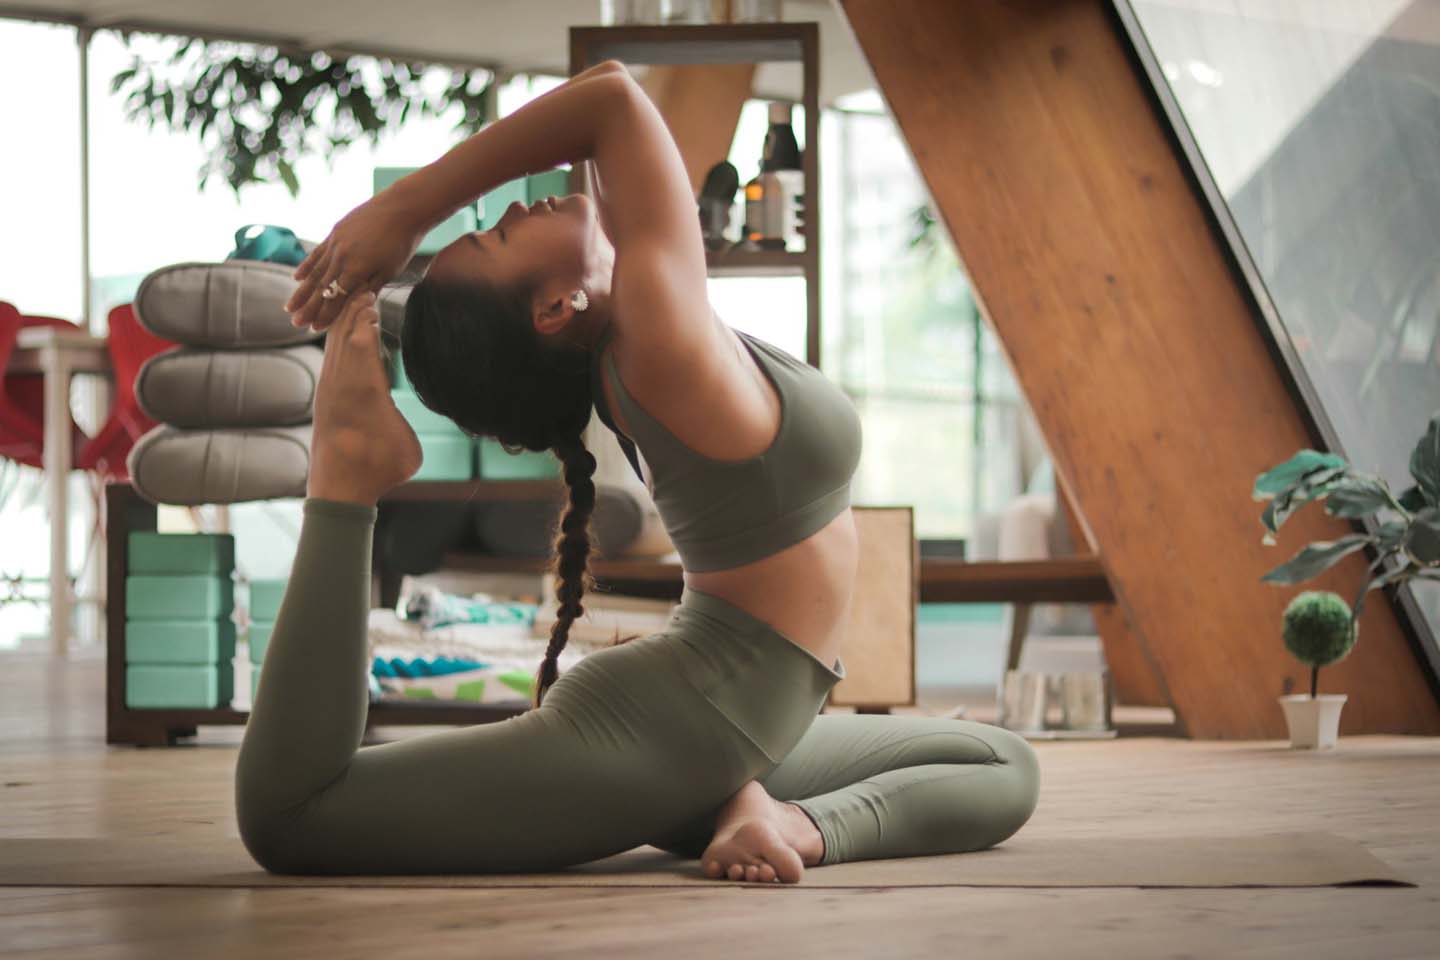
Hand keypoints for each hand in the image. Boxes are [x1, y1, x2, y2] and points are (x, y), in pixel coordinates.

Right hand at [287, 189, 430, 331]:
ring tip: (289, 307)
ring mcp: (335, 244)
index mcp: (356, 271)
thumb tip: (357, 306)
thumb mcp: (390, 270)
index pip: (336, 299)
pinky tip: (297, 277)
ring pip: (314, 272)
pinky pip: (317, 253)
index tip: (315, 328)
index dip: (325, 315)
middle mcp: (341, 258)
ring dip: (301, 291)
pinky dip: (306, 266)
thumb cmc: (401, 243)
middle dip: (308, 308)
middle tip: (295, 324)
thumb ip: (370, 288)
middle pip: (321, 288)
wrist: (401, 208)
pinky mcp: (335, 232)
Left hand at [307, 292, 422, 503]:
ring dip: (343, 324)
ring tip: (353, 303)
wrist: (340, 490)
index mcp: (365, 391)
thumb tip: (418, 407)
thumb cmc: (381, 470)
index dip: (367, 318)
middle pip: (344, 336)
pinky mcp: (324, 399)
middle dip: (353, 311)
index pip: (362, 342)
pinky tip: (341, 334)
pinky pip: (329, 360)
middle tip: (364, 288)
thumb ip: (406, 418)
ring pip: (333, 347)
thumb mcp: (409, 446)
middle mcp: (342, 386)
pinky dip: (336, 342)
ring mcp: (329, 391)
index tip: (374, 297)